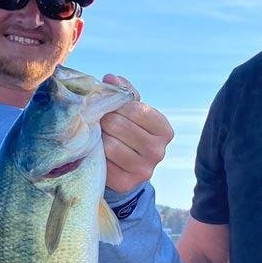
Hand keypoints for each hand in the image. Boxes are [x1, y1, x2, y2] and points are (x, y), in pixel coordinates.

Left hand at [100, 75, 173, 192]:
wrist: (125, 167)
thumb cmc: (128, 130)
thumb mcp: (131, 110)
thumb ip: (124, 92)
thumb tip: (110, 79)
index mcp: (164, 130)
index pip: (136, 109)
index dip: (117, 106)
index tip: (111, 108)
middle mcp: (159, 151)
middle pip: (119, 126)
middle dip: (104, 121)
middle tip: (100, 122)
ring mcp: (144, 170)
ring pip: (110, 145)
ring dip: (99, 137)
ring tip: (99, 135)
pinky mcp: (126, 183)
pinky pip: (103, 162)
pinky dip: (96, 154)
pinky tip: (98, 152)